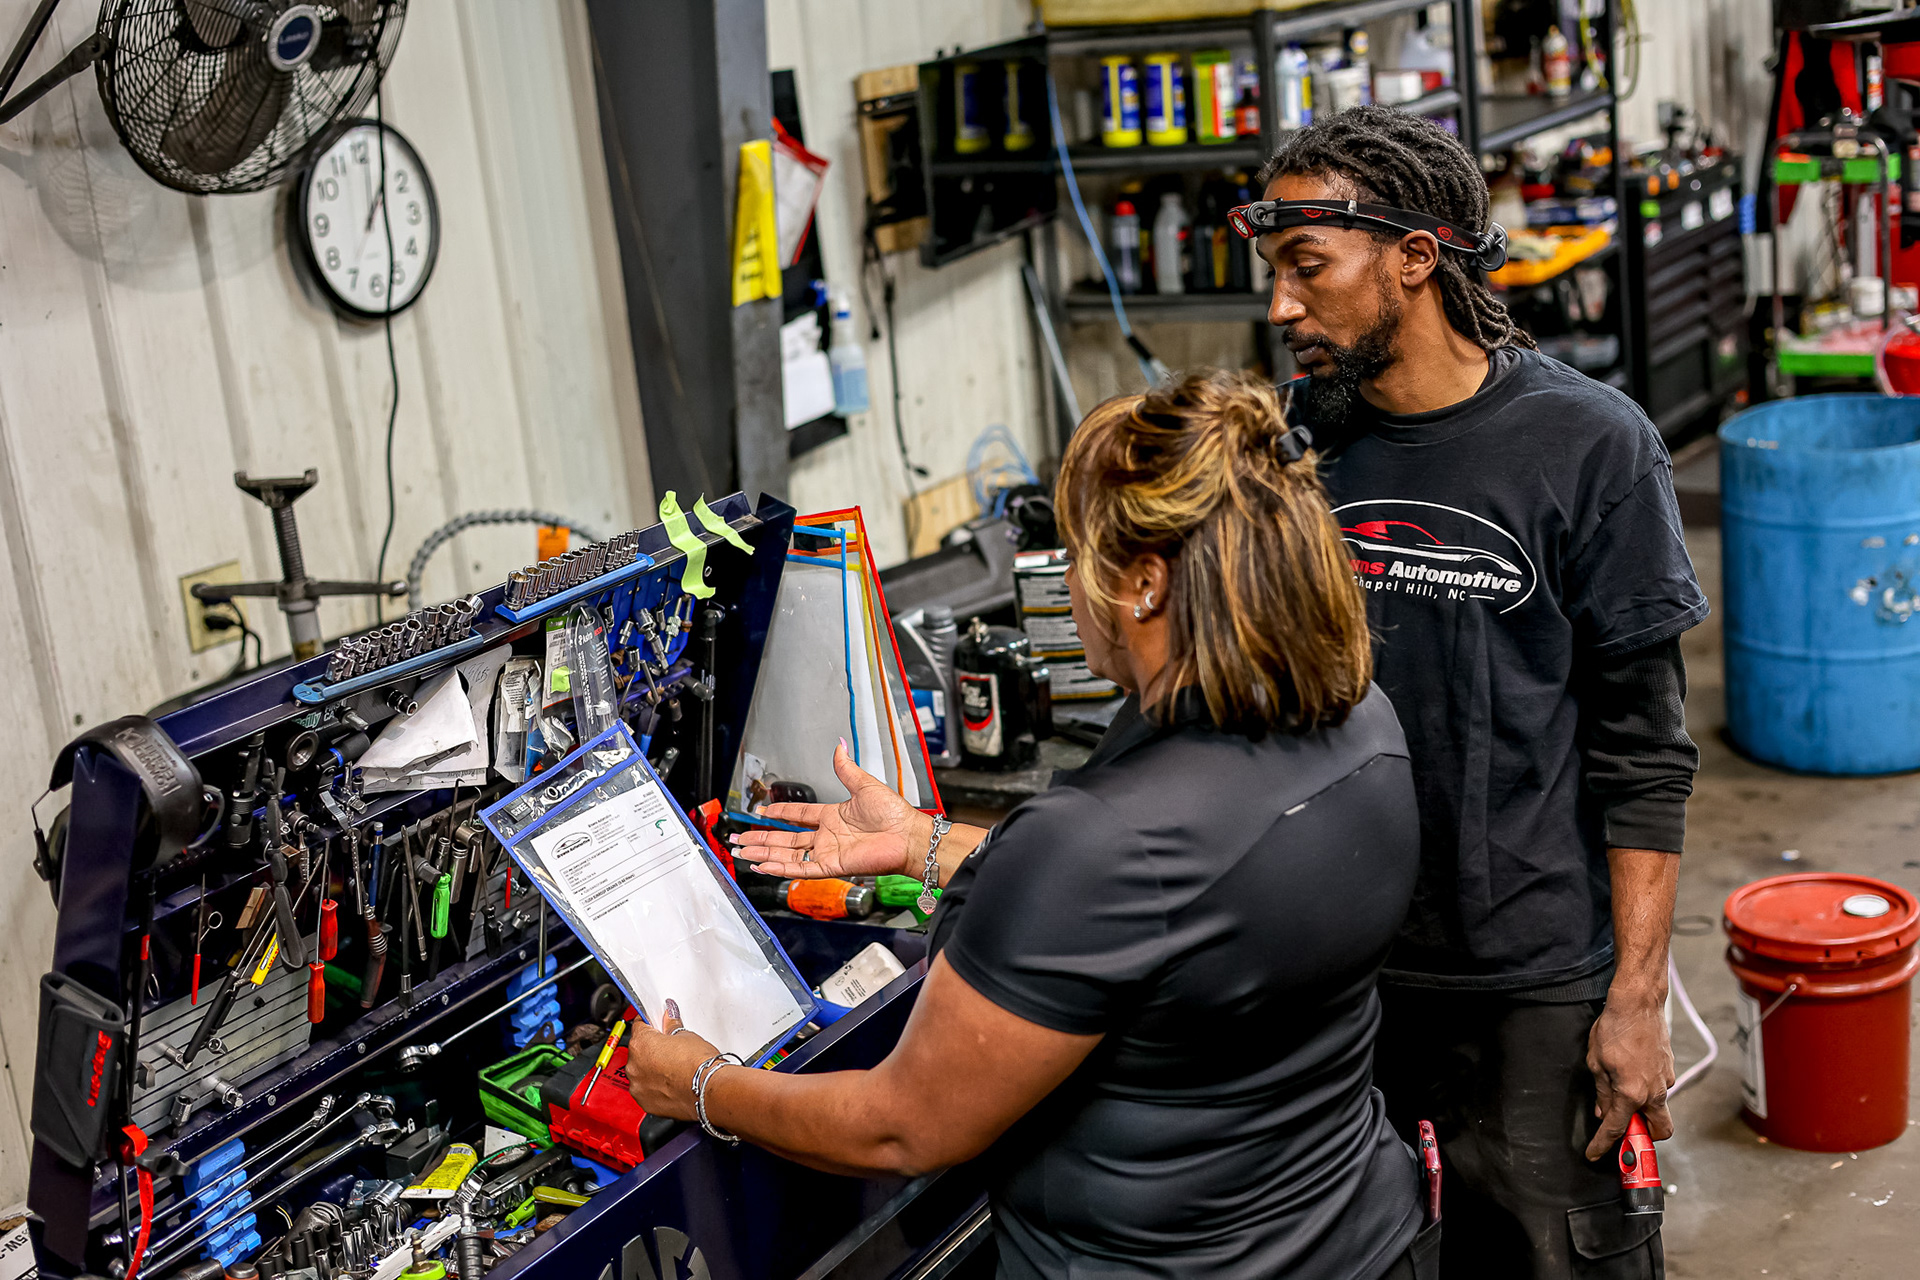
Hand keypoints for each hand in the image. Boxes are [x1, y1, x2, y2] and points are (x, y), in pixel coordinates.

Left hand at [625, 998, 718, 1121]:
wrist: (707, 1089)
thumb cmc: (698, 1064)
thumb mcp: (686, 1036)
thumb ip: (671, 1027)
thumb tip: (668, 1021)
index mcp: (640, 1043)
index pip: (639, 1025)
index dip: (650, 1023)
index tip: (657, 1025)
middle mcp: (633, 1066)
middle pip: (638, 1050)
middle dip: (652, 1048)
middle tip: (670, 1049)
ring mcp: (638, 1086)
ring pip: (641, 1072)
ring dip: (651, 1069)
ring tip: (673, 1068)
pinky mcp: (645, 1102)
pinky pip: (646, 1090)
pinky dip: (655, 1086)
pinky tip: (671, 1082)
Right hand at [729, 741, 926, 879]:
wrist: (909, 836)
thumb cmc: (895, 814)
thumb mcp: (865, 784)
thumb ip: (846, 768)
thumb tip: (839, 747)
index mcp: (833, 816)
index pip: (799, 815)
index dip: (780, 813)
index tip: (763, 812)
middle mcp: (827, 836)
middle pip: (785, 838)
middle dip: (761, 839)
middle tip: (739, 839)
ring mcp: (828, 852)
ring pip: (787, 854)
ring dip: (763, 853)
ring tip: (742, 852)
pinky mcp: (832, 866)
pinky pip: (801, 869)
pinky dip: (780, 868)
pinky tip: (762, 866)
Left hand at [1584, 994, 1675, 1159]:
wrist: (1638, 1003)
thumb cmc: (1614, 1028)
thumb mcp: (1596, 1063)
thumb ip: (1602, 1092)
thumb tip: (1603, 1111)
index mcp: (1632, 1094)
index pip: (1617, 1129)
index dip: (1604, 1145)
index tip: (1596, 1154)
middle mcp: (1654, 1092)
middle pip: (1659, 1131)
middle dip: (1644, 1138)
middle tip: (1625, 1131)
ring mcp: (1665, 1080)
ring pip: (1659, 1109)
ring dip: (1643, 1110)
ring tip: (1620, 1093)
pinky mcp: (1669, 1069)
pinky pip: (1659, 1089)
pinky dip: (1645, 1090)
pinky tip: (1630, 1074)